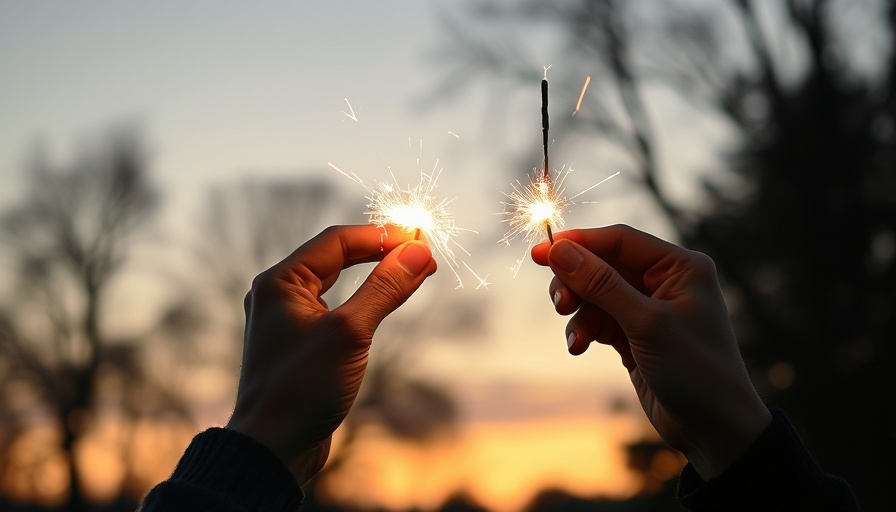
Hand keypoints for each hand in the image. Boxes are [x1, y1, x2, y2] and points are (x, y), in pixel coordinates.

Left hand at [227, 225, 436, 483]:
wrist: (271, 449)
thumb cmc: (301, 388)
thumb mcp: (349, 333)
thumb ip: (384, 288)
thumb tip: (418, 252)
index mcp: (279, 282)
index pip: (337, 241)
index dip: (381, 236)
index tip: (420, 238)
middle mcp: (278, 295)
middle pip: (336, 257)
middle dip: (381, 253)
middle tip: (422, 255)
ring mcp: (287, 321)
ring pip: (337, 283)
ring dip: (374, 276)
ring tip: (412, 274)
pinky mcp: (300, 345)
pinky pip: (335, 309)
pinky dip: (363, 301)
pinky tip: (383, 304)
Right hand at [532, 225, 770, 479]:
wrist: (714, 430)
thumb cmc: (696, 370)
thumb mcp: (646, 323)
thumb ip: (601, 284)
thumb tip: (559, 251)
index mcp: (680, 266)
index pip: (620, 240)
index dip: (579, 243)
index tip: (540, 253)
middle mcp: (665, 281)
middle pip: (602, 265)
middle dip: (576, 283)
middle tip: (560, 305)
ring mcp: (648, 308)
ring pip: (595, 294)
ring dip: (579, 313)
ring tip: (576, 338)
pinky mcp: (635, 334)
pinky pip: (598, 320)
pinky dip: (585, 331)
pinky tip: (579, 348)